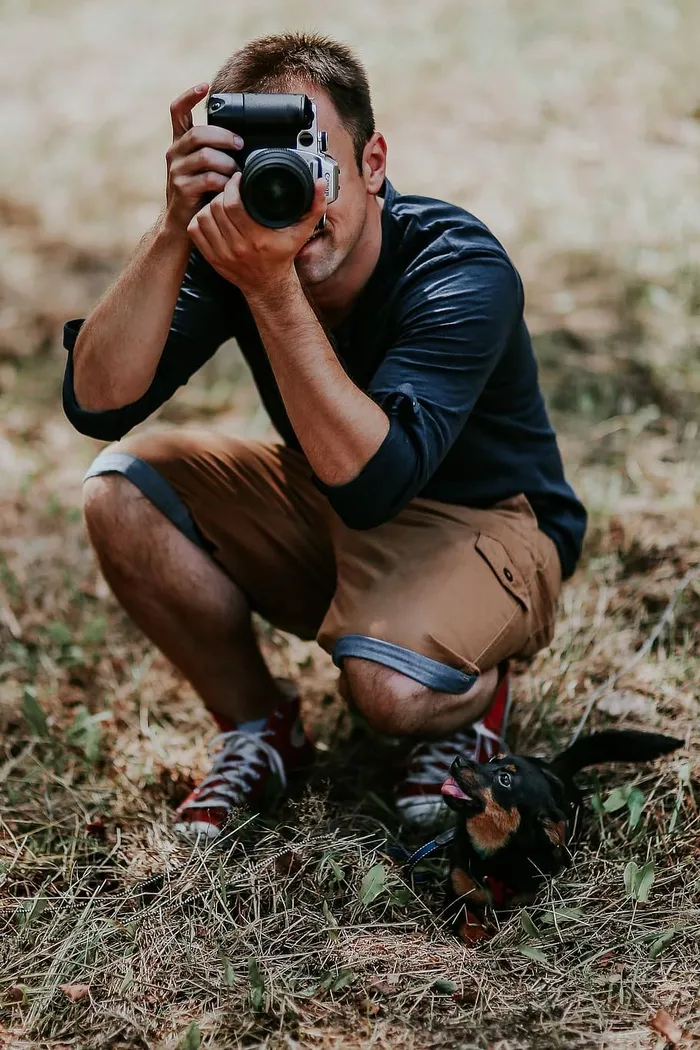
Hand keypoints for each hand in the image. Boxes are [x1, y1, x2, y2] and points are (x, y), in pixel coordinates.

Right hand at [164, 83, 243, 231]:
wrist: (182, 226)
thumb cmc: (200, 195)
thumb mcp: (205, 169)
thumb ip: (216, 152)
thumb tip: (244, 142)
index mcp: (180, 143)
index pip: (177, 112)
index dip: (189, 96)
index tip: (204, 86)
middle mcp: (175, 153)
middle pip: (199, 133)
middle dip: (224, 136)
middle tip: (240, 145)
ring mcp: (176, 171)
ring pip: (205, 156)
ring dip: (227, 163)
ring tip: (236, 173)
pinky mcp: (182, 189)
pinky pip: (208, 179)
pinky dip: (224, 182)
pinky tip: (229, 188)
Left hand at [186, 170, 326, 297]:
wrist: (269, 285)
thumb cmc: (283, 255)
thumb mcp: (301, 232)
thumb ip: (314, 207)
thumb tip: (320, 184)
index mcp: (257, 238)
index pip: (233, 204)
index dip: (232, 186)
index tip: (238, 179)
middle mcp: (238, 247)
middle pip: (216, 208)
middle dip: (221, 193)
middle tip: (229, 189)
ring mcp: (222, 254)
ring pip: (203, 218)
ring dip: (210, 206)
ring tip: (220, 202)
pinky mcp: (212, 258)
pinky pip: (195, 232)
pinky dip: (200, 221)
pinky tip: (211, 217)